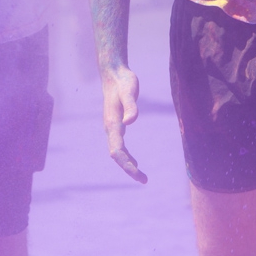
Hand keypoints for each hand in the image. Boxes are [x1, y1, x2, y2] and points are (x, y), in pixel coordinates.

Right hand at [100, 64, 147, 183]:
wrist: (114, 74)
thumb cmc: (124, 82)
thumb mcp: (130, 91)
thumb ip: (131, 106)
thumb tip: (130, 122)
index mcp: (113, 124)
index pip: (117, 151)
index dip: (126, 164)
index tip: (138, 173)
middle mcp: (110, 128)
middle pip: (117, 156)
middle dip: (129, 169)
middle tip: (144, 180)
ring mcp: (112, 127)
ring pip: (118, 153)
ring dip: (128, 165)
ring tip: (142, 177)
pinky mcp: (116, 124)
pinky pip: (120, 146)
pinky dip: (127, 157)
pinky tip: (135, 162)